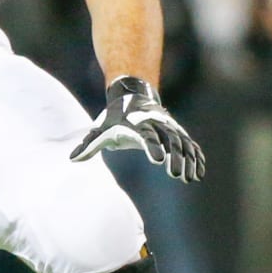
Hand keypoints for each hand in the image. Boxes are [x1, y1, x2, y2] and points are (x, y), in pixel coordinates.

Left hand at [70, 75, 204, 182]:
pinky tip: (199, 170)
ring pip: (182, 142)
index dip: (153, 146)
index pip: (147, 136)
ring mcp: (168, 127)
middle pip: (169, 140)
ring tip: (191, 177)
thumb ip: (89, 145)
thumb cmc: (114, 117)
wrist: (132, 95)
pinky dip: (195, 155)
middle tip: (177, 175)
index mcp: (137, 124)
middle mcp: (156, 124)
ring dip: (188, 159)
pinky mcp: (176, 131)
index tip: (159, 160)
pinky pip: (188, 143)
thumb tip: (72, 159)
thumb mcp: (100, 129)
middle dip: (175, 157)